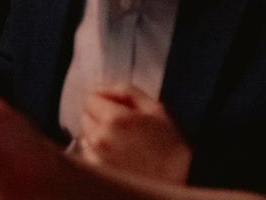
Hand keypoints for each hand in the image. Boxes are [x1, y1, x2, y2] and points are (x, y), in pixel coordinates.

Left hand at [74, 83, 191, 184]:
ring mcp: (97, 156)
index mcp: (116, 119)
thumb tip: (100, 87)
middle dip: (101, 117)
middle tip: (124, 128)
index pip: (90, 99)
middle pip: (86, 115)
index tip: (117, 109)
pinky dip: (98, 151)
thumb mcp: (155, 109)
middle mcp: (102, 138)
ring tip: (123, 143)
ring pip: (86, 133)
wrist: (179, 179)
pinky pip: (87, 152)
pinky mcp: (97, 170)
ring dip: (99, 134)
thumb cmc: (170, 146)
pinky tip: (118, 155)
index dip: (105, 101)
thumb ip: (125, 91)